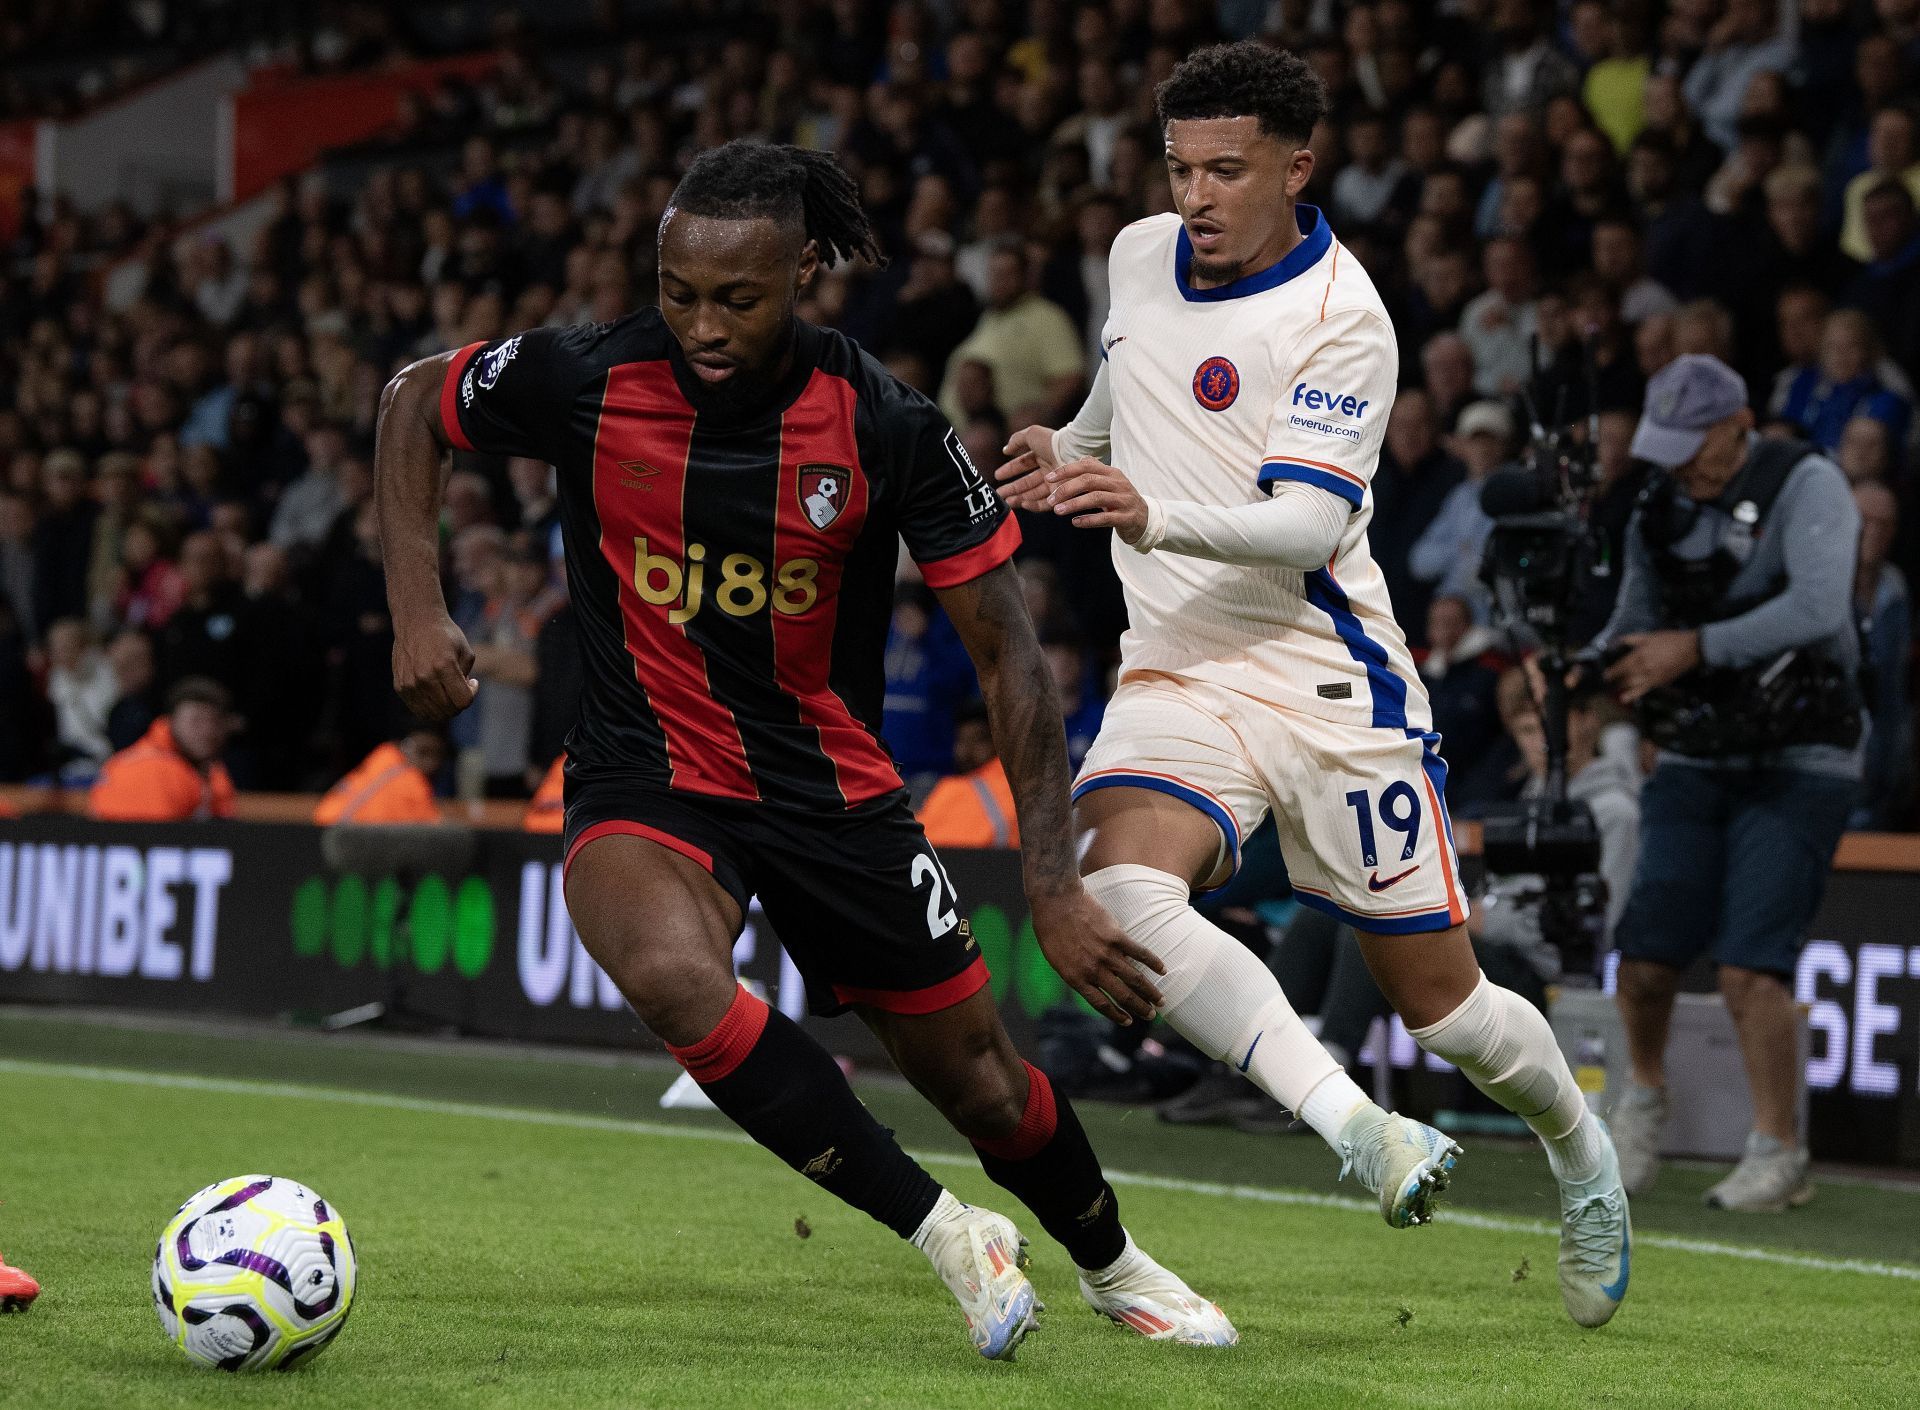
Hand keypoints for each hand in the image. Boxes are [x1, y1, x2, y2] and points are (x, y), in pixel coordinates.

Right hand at [393, 613, 478, 721]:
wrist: (415, 622)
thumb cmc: (444, 635)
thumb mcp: (465, 651)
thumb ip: (467, 676)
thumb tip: (463, 694)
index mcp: (444, 666)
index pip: (463, 701)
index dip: (472, 695)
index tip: (472, 683)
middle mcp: (425, 677)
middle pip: (449, 710)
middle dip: (460, 703)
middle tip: (460, 689)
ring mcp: (410, 684)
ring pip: (434, 714)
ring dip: (445, 708)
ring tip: (448, 691)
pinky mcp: (400, 687)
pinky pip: (418, 709)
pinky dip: (431, 707)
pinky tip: (436, 693)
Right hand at [993, 424, 1059, 510]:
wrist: (1072, 454)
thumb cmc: (1052, 442)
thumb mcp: (1032, 434)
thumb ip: (1016, 440)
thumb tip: (1005, 450)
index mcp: (1042, 455)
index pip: (1023, 463)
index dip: (1010, 469)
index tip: (997, 475)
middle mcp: (1049, 470)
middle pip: (1027, 482)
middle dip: (1012, 488)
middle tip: (999, 493)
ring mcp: (1055, 483)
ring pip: (1033, 494)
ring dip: (1019, 498)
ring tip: (1006, 501)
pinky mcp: (1060, 495)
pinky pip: (1044, 503)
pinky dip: (1033, 504)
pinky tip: (1022, 503)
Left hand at [1029, 885, 1166, 1025]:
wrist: (1055, 902)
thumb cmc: (1051, 930)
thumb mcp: (1057, 960)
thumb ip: (1076, 973)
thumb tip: (1093, 983)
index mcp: (1076, 978)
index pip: (1101, 1004)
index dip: (1117, 1015)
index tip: (1129, 1022)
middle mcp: (1093, 970)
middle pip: (1122, 995)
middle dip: (1139, 1008)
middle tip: (1151, 1015)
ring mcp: (1106, 954)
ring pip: (1134, 978)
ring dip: (1150, 991)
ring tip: (1161, 1001)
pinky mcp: (1116, 936)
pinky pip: (1139, 953)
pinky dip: (1153, 962)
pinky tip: (1163, 970)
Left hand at [1044, 457, 1148, 542]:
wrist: (1146, 519)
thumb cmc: (1121, 500)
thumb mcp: (1110, 483)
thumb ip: (1096, 471)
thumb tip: (1079, 459)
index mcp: (1112, 473)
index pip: (1086, 466)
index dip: (1066, 470)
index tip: (1048, 478)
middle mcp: (1119, 483)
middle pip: (1089, 480)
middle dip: (1067, 489)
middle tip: (1050, 500)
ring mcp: (1124, 500)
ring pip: (1096, 498)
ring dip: (1074, 504)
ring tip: (1058, 511)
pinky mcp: (1126, 518)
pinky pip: (1105, 518)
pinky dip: (1088, 520)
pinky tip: (1075, 522)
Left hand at [1603, 629, 1700, 702]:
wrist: (1691, 649)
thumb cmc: (1671, 641)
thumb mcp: (1649, 636)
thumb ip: (1632, 639)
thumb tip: (1618, 641)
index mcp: (1640, 655)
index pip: (1621, 666)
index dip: (1611, 672)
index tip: (1605, 675)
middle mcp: (1643, 668)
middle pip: (1624, 677)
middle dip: (1615, 680)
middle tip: (1608, 682)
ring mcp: (1652, 676)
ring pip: (1632, 685)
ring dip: (1621, 688)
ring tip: (1613, 690)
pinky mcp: (1659, 682)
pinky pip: (1643, 690)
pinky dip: (1633, 695)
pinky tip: (1625, 699)